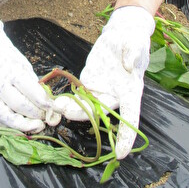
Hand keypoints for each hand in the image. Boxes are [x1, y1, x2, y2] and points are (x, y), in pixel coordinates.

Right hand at [0, 19, 59, 132]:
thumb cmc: (8, 61)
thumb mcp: (24, 66)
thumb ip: (32, 85)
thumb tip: (46, 105)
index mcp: (11, 71)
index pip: (30, 90)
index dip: (43, 102)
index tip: (52, 108)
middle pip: (18, 105)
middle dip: (35, 115)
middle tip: (45, 118)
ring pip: (3, 117)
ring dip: (21, 125)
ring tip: (34, 126)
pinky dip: (4, 126)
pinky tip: (15, 124)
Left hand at [54, 6, 153, 158]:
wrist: (122, 33)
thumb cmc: (133, 39)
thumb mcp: (135, 43)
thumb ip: (133, 53)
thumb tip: (129, 64)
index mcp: (131, 91)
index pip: (131, 118)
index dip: (126, 136)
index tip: (120, 154)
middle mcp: (115, 95)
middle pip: (100, 112)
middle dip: (83, 115)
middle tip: (65, 112)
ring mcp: (100, 90)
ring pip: (85, 107)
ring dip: (70, 109)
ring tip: (53, 106)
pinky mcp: (88, 82)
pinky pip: (77, 96)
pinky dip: (66, 100)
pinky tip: (52, 101)